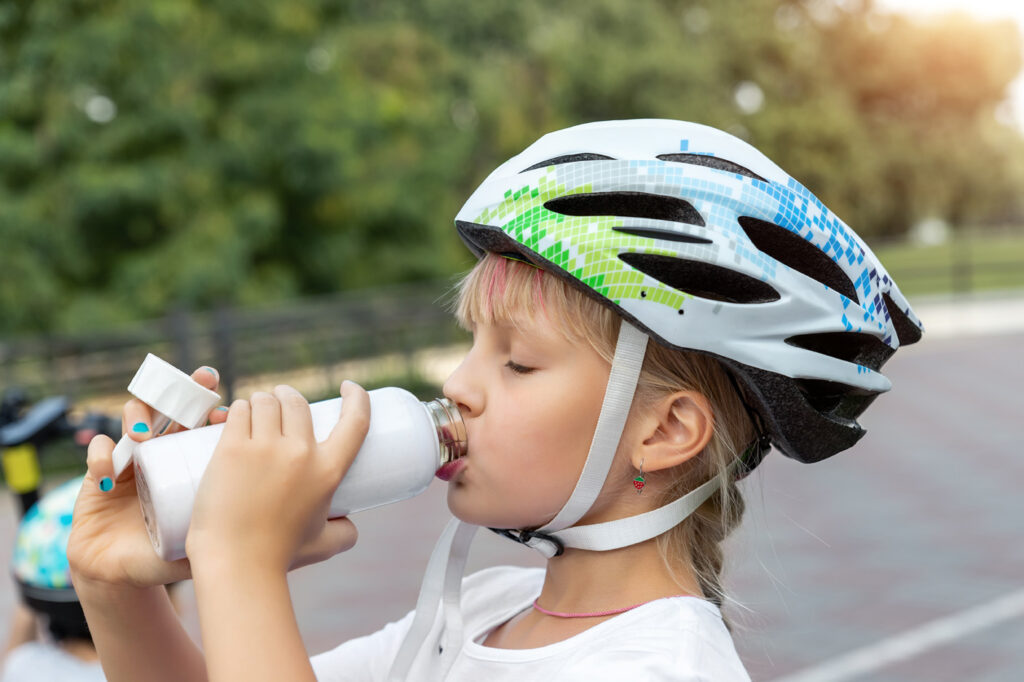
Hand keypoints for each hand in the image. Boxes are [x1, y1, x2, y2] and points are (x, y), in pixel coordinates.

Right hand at [68, 366, 227, 587]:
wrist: (120, 573)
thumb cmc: (164, 554)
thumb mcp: (197, 542)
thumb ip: (224, 534)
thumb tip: (267, 535)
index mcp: (187, 463)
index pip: (201, 427)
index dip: (212, 413)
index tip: (225, 412)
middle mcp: (161, 453)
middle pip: (171, 410)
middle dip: (182, 391)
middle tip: (196, 385)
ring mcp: (130, 459)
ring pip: (134, 420)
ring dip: (138, 417)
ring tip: (143, 434)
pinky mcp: (98, 473)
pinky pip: (99, 453)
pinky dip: (101, 456)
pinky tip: (107, 473)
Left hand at [185, 382, 368, 573]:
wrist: (236, 564)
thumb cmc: (279, 557)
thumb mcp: (324, 545)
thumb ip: (345, 534)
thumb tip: (353, 525)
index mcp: (328, 471)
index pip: (355, 421)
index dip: (357, 397)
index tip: (348, 387)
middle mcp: (301, 453)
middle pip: (297, 402)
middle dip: (287, 396)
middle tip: (277, 403)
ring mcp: (265, 448)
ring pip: (265, 401)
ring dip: (261, 400)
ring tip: (253, 411)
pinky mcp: (232, 449)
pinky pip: (237, 411)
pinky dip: (236, 408)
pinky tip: (234, 414)